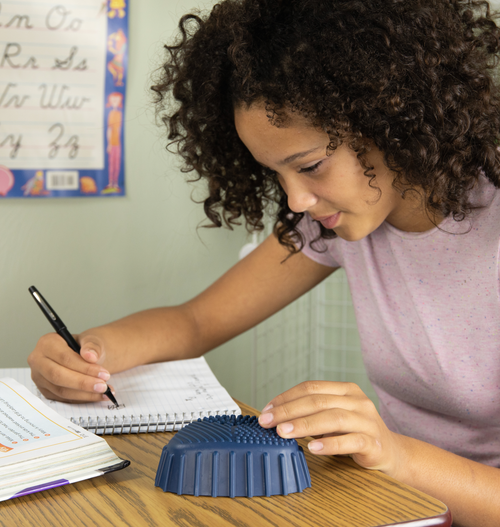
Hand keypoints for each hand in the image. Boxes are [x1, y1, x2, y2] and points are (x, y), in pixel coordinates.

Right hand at [27, 332, 114, 402]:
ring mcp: (39, 378)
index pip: (64, 358)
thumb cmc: (84, 346)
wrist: (83, 354)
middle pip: (58, 376)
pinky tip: (97, 395)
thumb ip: (92, 345)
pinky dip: (82, 399)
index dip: (85, 368)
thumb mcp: (91, 340)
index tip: (104, 374)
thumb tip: (91, 356)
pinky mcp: (45, 391)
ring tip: (104, 391)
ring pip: (61, 390)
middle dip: (83, 383)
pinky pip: (63, 398)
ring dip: (84, 394)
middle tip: (103, 386)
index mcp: (47, 343)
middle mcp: (38, 361)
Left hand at [258, 381, 402, 474]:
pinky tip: (313, 447)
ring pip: (333, 418)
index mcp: (346, 390)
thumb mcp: (332, 416)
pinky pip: (350, 441)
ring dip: (304, 425)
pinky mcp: (373, 442)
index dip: (286, 398)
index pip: (311, 388)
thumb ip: (311, 412)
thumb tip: (275, 415)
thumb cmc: (354, 432)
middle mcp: (357, 401)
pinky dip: (330, 444)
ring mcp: (367, 421)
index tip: (266, 410)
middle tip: (268, 422)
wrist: (391, 452)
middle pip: (318, 401)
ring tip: (283, 432)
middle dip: (288, 411)